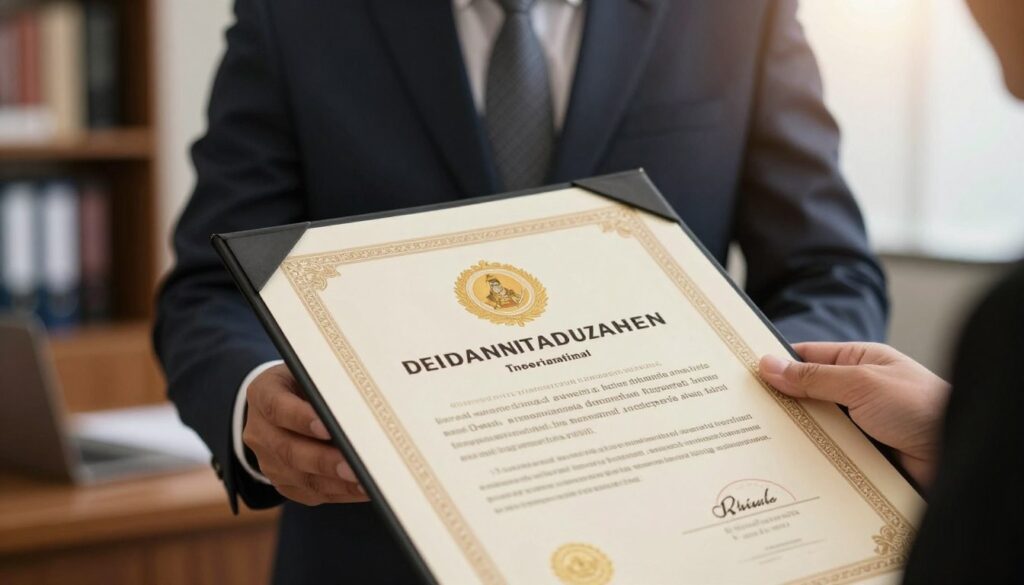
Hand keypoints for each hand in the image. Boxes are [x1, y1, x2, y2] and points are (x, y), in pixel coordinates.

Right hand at [242, 364, 367, 504]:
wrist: (281, 403)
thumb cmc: (306, 383)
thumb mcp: (309, 373)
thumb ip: (326, 385)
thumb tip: (363, 404)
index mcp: (263, 394)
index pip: (277, 407)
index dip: (301, 418)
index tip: (327, 427)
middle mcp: (260, 431)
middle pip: (288, 450)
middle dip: (324, 461)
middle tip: (354, 466)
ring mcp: (268, 461)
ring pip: (300, 478)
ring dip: (335, 483)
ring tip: (365, 482)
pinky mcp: (283, 482)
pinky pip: (310, 493)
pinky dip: (339, 493)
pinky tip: (362, 489)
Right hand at [759, 343, 949, 488]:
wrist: (956, 455)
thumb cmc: (920, 407)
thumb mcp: (861, 383)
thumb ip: (813, 377)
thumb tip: (768, 365)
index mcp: (859, 363)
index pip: (807, 358)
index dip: (776, 364)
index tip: (742, 373)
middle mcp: (857, 393)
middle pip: (805, 396)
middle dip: (779, 404)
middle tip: (740, 413)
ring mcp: (858, 426)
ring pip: (813, 429)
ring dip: (793, 436)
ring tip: (754, 442)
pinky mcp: (860, 457)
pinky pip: (826, 455)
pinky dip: (809, 460)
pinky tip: (785, 466)